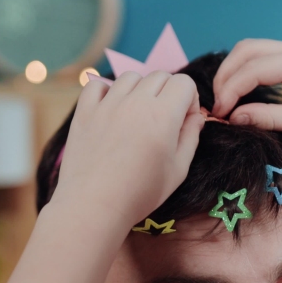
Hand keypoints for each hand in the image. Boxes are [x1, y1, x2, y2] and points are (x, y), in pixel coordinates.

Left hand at [51, 71, 204, 227]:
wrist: (94, 206)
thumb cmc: (141, 193)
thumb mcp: (178, 170)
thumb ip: (191, 138)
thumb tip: (196, 117)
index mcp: (163, 115)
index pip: (184, 83)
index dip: (190, 100)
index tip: (184, 121)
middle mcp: (135, 102)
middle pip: (160, 76)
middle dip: (168, 93)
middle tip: (163, 121)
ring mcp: (107, 104)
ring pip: (131, 77)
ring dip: (140, 90)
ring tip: (137, 116)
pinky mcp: (85, 112)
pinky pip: (97, 85)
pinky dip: (107, 91)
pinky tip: (111, 110)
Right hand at [212, 39, 281, 141]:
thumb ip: (268, 118)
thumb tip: (234, 118)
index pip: (252, 70)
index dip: (230, 91)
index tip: (219, 115)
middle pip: (245, 51)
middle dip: (226, 77)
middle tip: (218, 107)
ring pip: (249, 50)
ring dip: (232, 72)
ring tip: (225, 101)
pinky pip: (259, 57)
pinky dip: (243, 72)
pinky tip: (238, 93)